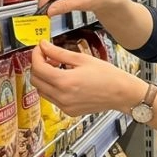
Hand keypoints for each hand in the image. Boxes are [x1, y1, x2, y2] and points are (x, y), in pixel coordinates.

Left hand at [31, 40, 145, 115]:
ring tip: (57, 67)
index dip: (36, 55)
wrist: (121, 93)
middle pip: (35, 80)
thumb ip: (58, 52)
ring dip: (44, 78)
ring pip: (41, 90)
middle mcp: (62, 96)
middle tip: (47, 56)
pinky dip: (52, 88)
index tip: (40, 48)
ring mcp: (64, 106)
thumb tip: (44, 46)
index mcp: (65, 81)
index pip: (38, 67)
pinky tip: (64, 80)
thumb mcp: (82, 59)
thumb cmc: (107, 75)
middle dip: (38, 66)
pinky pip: (52, 99)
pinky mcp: (68, 111)